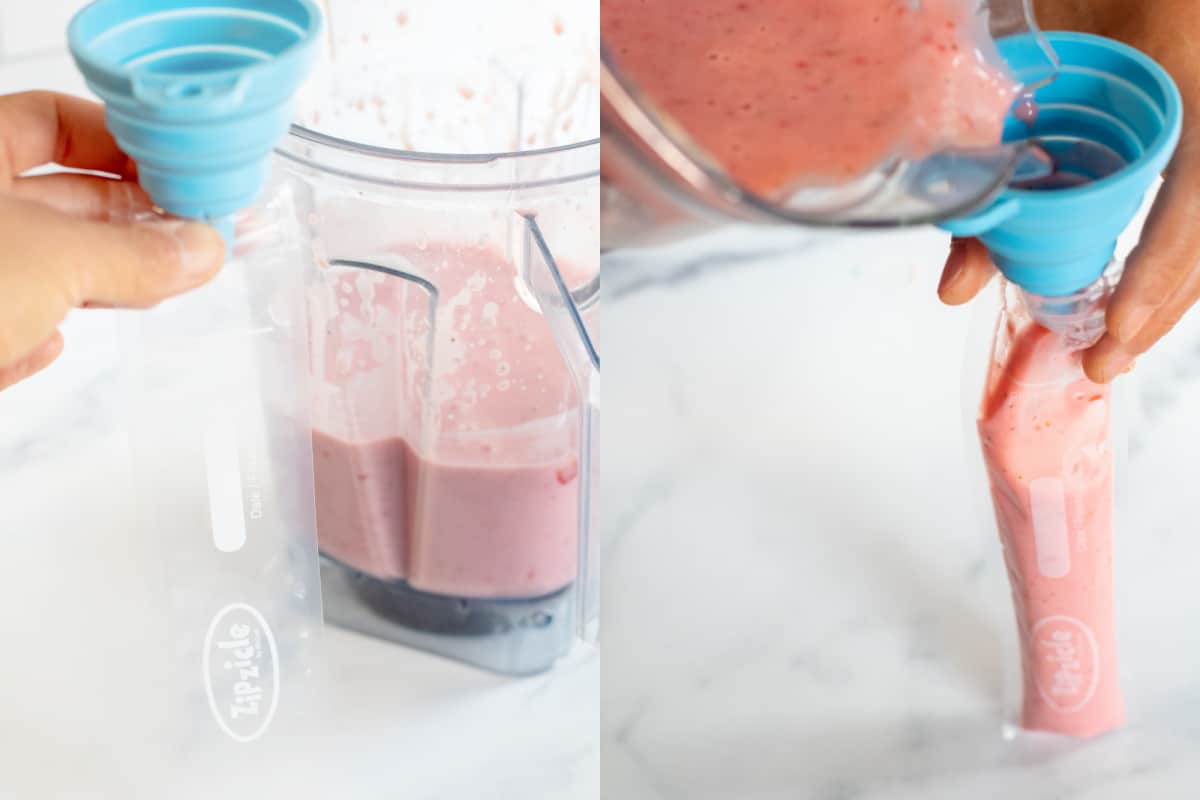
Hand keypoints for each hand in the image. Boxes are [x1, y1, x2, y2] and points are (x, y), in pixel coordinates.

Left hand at [0, 91, 223, 389]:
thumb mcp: (55, 261)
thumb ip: (138, 254)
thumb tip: (205, 248)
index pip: (52, 120)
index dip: (117, 138)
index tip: (177, 166)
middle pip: (58, 197)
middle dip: (129, 218)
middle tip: (197, 232)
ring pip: (41, 264)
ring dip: (101, 279)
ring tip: (162, 285)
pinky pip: (8, 321)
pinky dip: (39, 330)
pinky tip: (55, 339)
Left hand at [939, 0, 1199, 382]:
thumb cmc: (1093, 7)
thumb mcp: (1032, 75)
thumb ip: (994, 173)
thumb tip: (954, 291)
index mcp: (1194, 84)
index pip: (1194, 197)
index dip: (1159, 269)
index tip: (1119, 327)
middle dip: (1160, 306)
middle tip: (1106, 364)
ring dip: (1168, 293)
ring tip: (1119, 345)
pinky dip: (1171, 260)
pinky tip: (1139, 297)